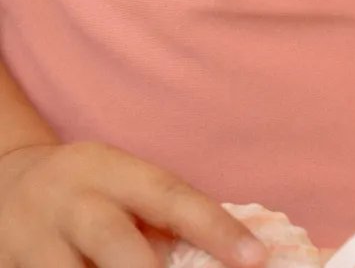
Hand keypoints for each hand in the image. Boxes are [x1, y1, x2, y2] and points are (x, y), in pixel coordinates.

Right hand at [0, 142, 267, 267]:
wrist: (3, 181)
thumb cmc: (89, 191)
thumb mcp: (125, 185)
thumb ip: (163, 217)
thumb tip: (225, 255)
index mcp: (112, 170)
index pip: (172, 197)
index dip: (216, 228)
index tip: (256, 258)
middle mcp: (71, 200)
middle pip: (115, 241)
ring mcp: (30, 238)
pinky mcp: (4, 266)